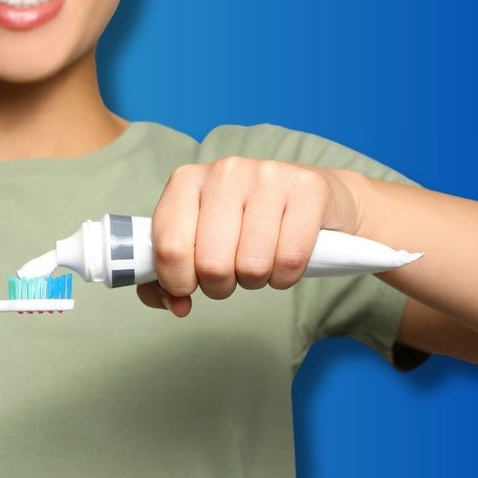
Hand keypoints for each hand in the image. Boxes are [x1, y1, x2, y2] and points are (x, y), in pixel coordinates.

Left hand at [138, 157, 362, 315]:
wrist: (308, 197)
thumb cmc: (243, 223)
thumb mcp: (197, 241)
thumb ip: (169, 278)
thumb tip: (177, 305)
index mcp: (186, 181)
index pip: (169, 247)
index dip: (177, 282)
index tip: (189, 284)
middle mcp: (224, 172)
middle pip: (211, 264)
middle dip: (219, 285)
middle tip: (230, 273)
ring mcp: (268, 176)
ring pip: (252, 266)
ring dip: (255, 280)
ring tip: (258, 261)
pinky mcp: (308, 188)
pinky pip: (290, 260)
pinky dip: (285, 276)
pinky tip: (283, 259)